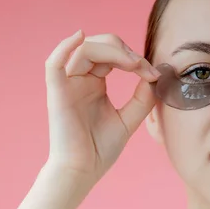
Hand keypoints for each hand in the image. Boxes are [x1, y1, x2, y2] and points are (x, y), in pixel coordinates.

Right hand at [43, 30, 160, 179]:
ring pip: (83, 49)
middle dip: (124, 50)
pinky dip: (65, 46)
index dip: (134, 58)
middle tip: (142, 66)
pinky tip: (80, 36)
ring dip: (111, 49)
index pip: (112, 55)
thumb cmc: (100, 150)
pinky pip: (54, 63)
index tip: (155, 75)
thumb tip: (154, 75)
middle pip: (99, 45)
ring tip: (131, 63)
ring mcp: (67, 84)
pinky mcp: (56, 93)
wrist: (83, 172)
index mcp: (94, 83)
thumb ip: (142, 97)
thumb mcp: (129, 119)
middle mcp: (79, 79)